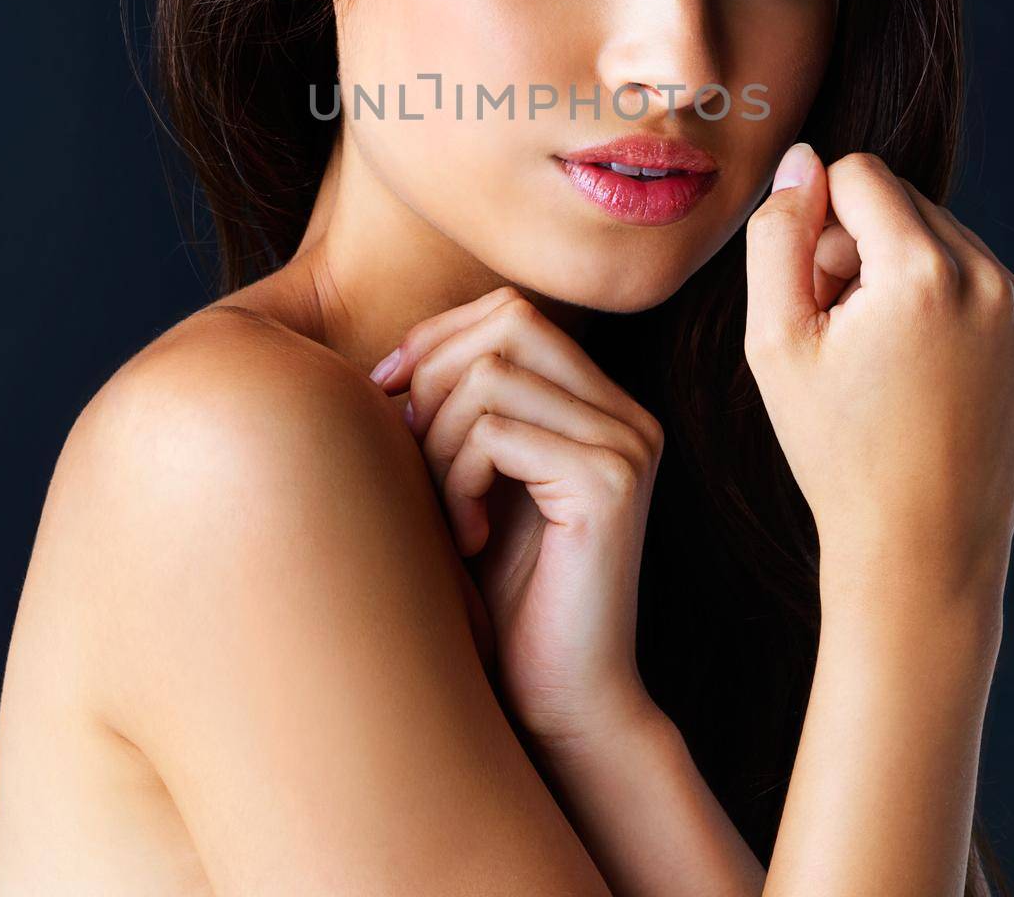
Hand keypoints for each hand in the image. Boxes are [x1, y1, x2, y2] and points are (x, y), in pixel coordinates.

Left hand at [369, 285, 664, 752]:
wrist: (558, 702)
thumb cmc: (499, 596)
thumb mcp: (472, 481)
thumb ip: (459, 409)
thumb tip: (396, 355)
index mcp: (601, 404)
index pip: (511, 311)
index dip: (437, 339)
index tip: (387, 399)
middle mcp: (626, 414)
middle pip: (506, 322)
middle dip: (434, 378)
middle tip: (412, 455)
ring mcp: (626, 444)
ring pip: (490, 375)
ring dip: (439, 440)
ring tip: (445, 509)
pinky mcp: (608, 483)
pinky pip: (496, 432)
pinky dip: (458, 478)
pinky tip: (467, 536)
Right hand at [744, 145, 1013, 614]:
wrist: (923, 548)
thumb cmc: (835, 448)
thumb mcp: (775, 341)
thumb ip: (777, 235)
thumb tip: (803, 162)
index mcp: (922, 272)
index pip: (860, 174)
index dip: (821, 227)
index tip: (819, 294)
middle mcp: (993, 278)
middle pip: (906, 204)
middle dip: (866, 250)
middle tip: (850, 337)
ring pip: (949, 241)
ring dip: (911, 278)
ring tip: (893, 363)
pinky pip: (990, 283)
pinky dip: (957, 309)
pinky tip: (937, 375)